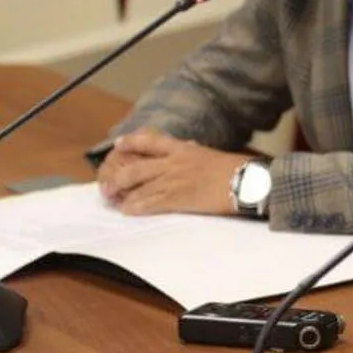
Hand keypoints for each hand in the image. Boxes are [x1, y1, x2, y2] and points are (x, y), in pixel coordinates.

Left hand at [95, 129, 244, 215]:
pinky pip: (149, 203)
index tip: (118, 145)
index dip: (131, 142)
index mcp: (183, 149)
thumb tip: (188, 146)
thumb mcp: (211, 153)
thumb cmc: (235, 168)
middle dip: (117, 178)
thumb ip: (194, 151)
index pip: (150, 141)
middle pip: (136, 168)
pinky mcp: (178, 198)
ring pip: (138, 187)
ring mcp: (174, 180)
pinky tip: (128, 210)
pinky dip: (135, 207)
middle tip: (107, 186)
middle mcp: (173, 163)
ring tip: (114, 202)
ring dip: (122, 196)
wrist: (245, 181)